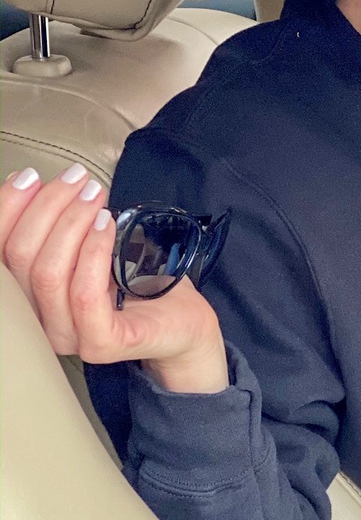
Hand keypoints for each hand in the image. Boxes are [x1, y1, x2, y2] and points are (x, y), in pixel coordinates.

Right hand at [1, 164, 228, 393]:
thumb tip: (34, 184)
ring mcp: (69, 336)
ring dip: (71, 221)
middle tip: (78, 179)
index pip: (1, 251)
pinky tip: (107, 225)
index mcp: (30, 296)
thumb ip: (60, 228)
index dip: (8, 208)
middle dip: (47, 205)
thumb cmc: (136, 282)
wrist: (183, 322)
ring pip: (48, 272)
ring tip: (95, 196)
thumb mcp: (89, 248)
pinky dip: (93, 251)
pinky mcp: (101, 342)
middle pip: (20, 256)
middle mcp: (41, 320)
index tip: (30, 176)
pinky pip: (84, 293)